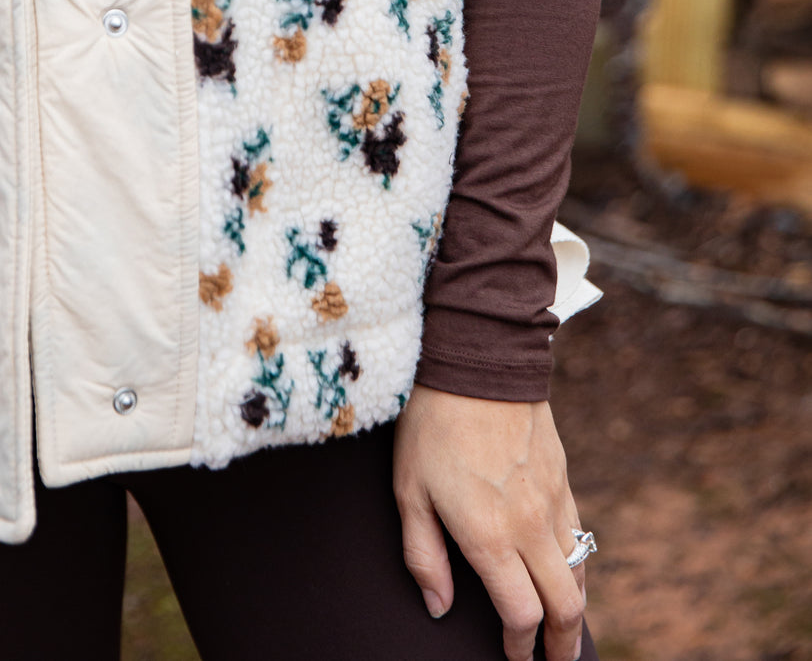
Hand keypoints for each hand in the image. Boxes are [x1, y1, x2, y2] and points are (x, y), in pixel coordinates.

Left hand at [393, 386, 586, 660]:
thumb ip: (423, 556)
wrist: (479, 358)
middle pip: (566, 606)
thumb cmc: (432, 423)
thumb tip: (439, 608)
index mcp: (491, 537)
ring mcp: (553, 500)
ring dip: (576, 607)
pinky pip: (580, 533)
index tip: (512, 658)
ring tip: (565, 629)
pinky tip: (566, 569)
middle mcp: (531, 526)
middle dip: (563, 645)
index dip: (520, 646)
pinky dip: (578, 564)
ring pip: (580, 571)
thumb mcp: (409, 490)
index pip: (522, 616)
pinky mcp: (563, 475)